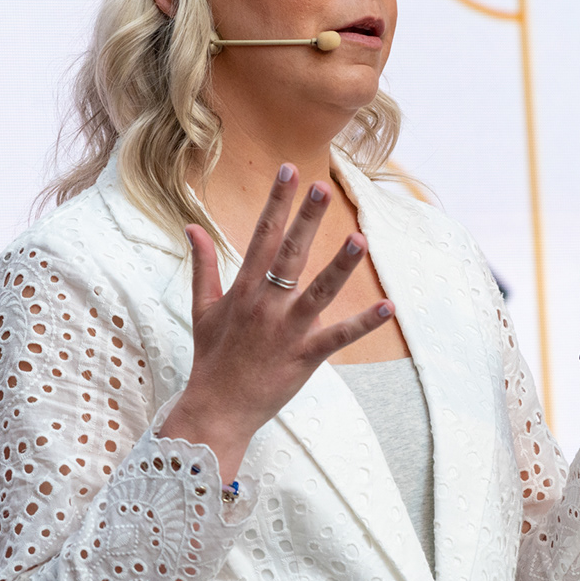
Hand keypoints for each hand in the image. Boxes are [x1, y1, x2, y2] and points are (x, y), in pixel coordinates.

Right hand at [158, 163, 395, 479]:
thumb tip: (192, 227)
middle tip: (322, 187)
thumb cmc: (212, 357)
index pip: (262, 235)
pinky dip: (363, 323)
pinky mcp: (305, 357)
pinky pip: (338, 337)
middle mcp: (265, 305)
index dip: (277, 202)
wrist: (216, 409)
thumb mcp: (202, 308)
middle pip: (290, 255)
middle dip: (306, 220)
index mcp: (244, 289)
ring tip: (358, 239)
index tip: (290, 171)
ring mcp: (286, 331)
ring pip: (317, 292)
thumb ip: (202, 265)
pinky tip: (387, 307)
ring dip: (339, 266)